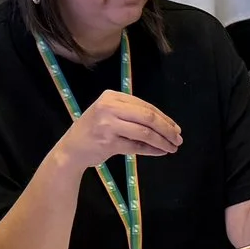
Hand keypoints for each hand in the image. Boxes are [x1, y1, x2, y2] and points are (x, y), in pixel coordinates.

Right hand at [57, 90, 181, 171]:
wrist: (71, 149)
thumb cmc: (93, 131)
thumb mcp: (110, 114)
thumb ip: (132, 115)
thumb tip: (166, 125)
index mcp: (112, 96)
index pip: (145, 106)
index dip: (164, 118)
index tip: (176, 128)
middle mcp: (109, 107)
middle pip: (148, 117)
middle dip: (167, 129)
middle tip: (178, 139)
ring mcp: (108, 124)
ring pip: (145, 132)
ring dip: (162, 141)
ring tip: (172, 148)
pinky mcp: (108, 142)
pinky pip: (136, 146)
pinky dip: (151, 150)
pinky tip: (160, 152)